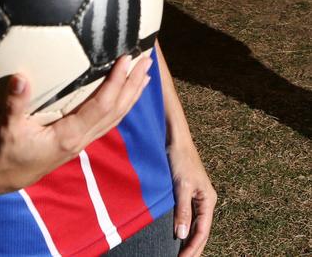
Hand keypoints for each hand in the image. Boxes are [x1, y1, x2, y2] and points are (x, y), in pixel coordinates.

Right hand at [0, 53, 152, 194]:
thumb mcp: (5, 128)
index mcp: (68, 135)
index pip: (101, 105)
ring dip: (131, 94)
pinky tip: (123, 94)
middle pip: (117, 110)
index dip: (116, 81)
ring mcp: (81, 141)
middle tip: (148, 59)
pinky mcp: (76, 141)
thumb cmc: (2, 153)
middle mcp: (81, 139)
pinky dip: (119, 104)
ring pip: (115, 117)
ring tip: (145, 74)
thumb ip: (14, 104)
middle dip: (133, 85)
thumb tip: (21, 77)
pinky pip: (106, 120)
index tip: (126, 58)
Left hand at [169, 140, 216, 256]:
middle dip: (192, 247)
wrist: (175, 138)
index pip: (202, 231)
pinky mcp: (186, 191)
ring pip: (194, 224)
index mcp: (208, 200)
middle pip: (200, 230)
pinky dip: (183, 226)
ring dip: (188, 238)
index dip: (193, 247)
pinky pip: (187, 215)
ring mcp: (196, 196)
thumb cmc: (180, 158)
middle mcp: (204, 200)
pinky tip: (177, 234)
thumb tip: (183, 235)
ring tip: (180, 253)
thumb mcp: (181, 185)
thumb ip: (183, 210)